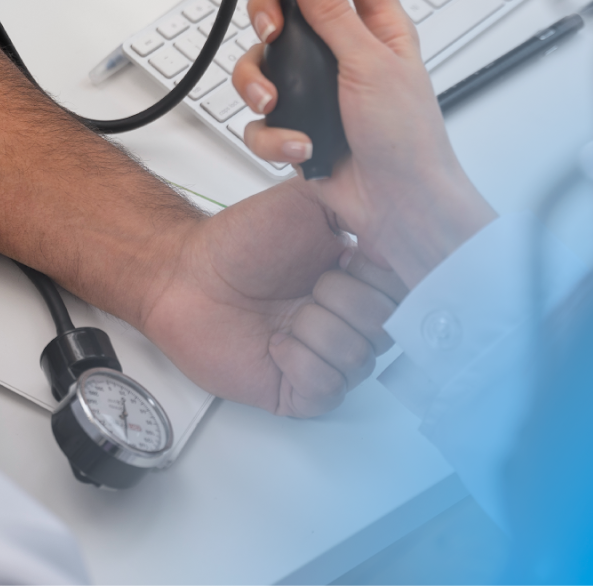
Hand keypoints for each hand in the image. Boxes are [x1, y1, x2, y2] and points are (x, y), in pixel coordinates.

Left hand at [136, 181, 400, 417]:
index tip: (348, 260)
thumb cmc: (237, 242)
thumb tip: (402, 216)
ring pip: (359, 359)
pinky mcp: (298, 390)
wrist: (185, 275)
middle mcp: (346, 320)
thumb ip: (359, 203)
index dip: (379, 279)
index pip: (407, 292)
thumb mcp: (306, 200)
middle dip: (343, 300)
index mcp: (359, 279)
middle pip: (387, 328)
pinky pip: (327, 389)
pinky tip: (277, 344)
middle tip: (309, 285)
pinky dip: (300, 363)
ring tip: (287, 314)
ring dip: (316, 329)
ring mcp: (324, 356)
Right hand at [231, 0, 495, 287]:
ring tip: (275, 103)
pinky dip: (274, 135)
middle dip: (267, 16)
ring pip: (262, 62)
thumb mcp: (371, 64)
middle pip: (289, 4)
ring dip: (257, 83)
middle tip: (271, 33)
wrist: (398, 208)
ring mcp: (316, 87)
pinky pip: (260, 118)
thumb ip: (333, 12)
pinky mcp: (296, 124)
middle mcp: (342, 50)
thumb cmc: (408, 141)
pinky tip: (300, 147)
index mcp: (376, 24)